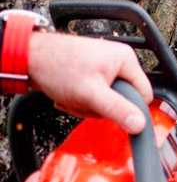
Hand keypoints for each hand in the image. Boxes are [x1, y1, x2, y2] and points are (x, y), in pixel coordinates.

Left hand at [27, 32, 153, 133]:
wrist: (28, 57)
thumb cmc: (57, 67)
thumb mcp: (91, 93)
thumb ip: (117, 109)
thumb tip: (140, 124)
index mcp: (126, 60)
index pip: (143, 94)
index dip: (128, 108)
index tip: (109, 111)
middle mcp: (118, 61)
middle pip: (123, 99)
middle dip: (101, 107)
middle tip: (84, 102)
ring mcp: (104, 66)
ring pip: (107, 99)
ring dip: (88, 105)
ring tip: (73, 97)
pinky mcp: (92, 72)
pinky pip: (95, 95)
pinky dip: (81, 100)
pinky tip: (69, 95)